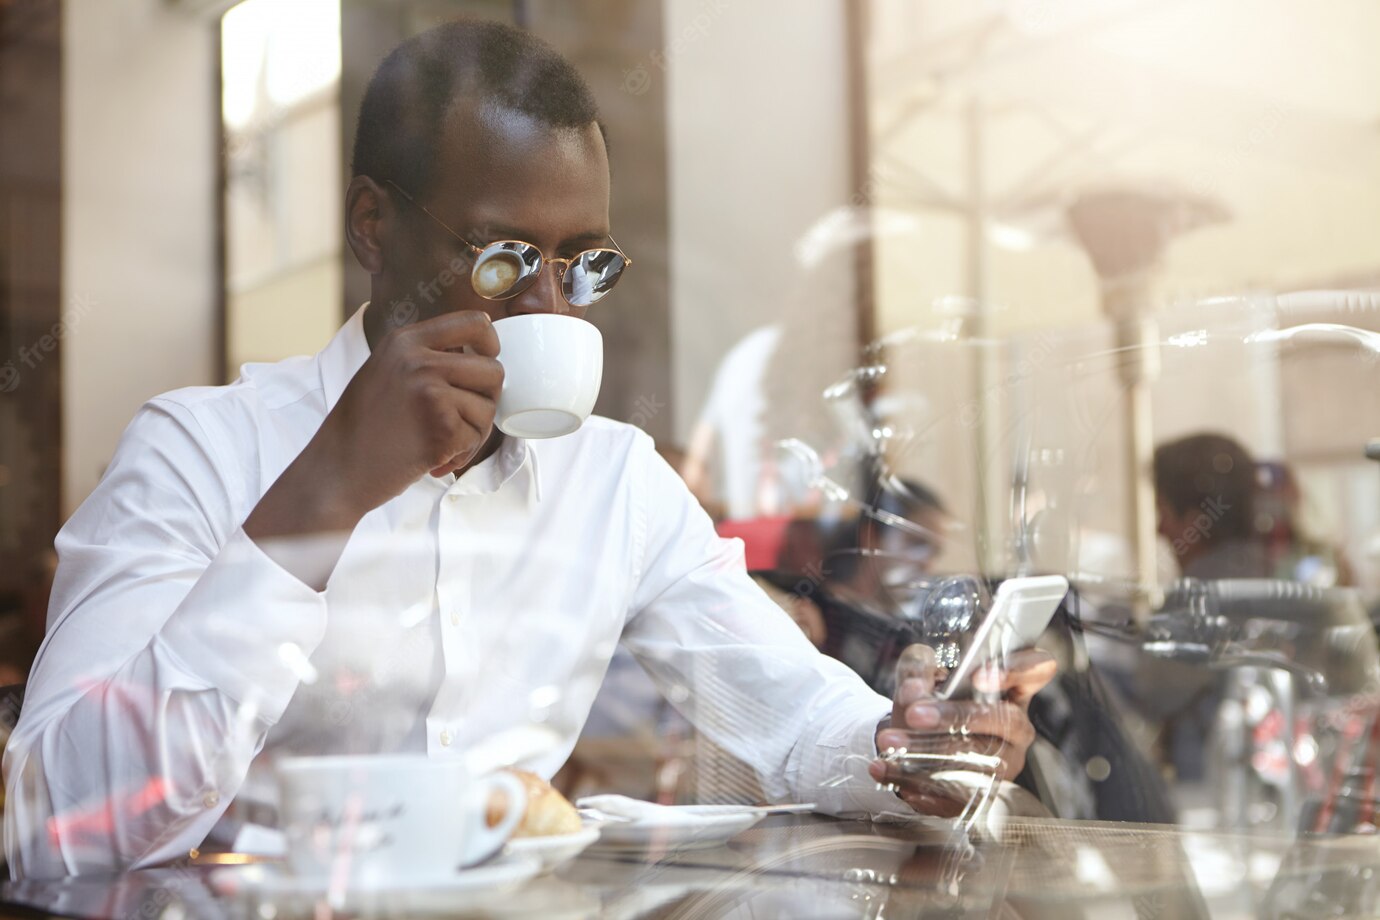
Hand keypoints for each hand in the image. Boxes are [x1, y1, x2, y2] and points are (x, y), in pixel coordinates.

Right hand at [245, 310, 501, 574]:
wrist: (337, 471)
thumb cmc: (363, 428)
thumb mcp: (386, 371)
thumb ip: (425, 357)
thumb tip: (481, 353)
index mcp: (405, 341)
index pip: (475, 323)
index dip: (491, 345)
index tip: (487, 361)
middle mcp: (419, 360)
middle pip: (493, 370)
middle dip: (485, 401)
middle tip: (462, 422)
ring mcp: (431, 391)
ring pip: (488, 408)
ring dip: (473, 434)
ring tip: (442, 445)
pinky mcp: (442, 427)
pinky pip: (476, 438)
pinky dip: (461, 455)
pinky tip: (434, 461)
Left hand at [867, 644, 1056, 817]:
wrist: (910, 749)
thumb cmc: (926, 706)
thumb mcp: (919, 678)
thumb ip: (917, 669)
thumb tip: (914, 688)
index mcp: (1011, 689)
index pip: (1036, 669)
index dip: (1019, 668)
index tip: (979, 674)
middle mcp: (1017, 727)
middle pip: (1002, 718)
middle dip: (955, 715)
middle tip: (914, 713)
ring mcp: (1006, 764)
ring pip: (977, 758)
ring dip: (928, 750)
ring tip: (889, 741)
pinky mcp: (984, 795)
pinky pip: (954, 791)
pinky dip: (915, 780)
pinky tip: (887, 771)